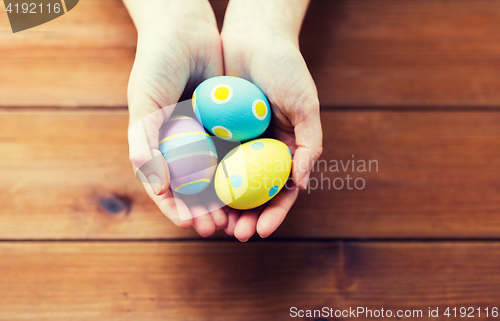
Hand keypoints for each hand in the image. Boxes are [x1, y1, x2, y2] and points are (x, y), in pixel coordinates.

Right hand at [124, 0, 226, 235]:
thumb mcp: (145, 102)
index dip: (178, 209)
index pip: (167, 189)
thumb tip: (156, 187)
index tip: (192, 224)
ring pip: (219, 177)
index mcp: (157, 147)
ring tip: (240, 218)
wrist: (185, 30)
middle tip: (221, 229)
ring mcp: (206, 137)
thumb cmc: (156, 64)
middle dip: (207, 211)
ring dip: (229, 200)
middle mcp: (182, 146)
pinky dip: (245, 173)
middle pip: (195, 189)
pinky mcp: (228, 126)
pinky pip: (237, 154)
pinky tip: (256, 188)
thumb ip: (144, 142)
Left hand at [220, 0, 322, 240]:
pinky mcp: (216, 132)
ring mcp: (239, 143)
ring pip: (230, 183)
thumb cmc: (286, 68)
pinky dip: (205, 180)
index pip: (283, 191)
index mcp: (287, 149)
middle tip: (235, 234)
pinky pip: (210, 160)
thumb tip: (304, 183)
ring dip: (224, 206)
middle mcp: (262, 151)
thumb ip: (310, 143)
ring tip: (214, 224)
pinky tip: (197, 195)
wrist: (254, 37)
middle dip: (246, 217)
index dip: (275, 214)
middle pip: (255, 194)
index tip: (262, 230)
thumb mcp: (305, 105)